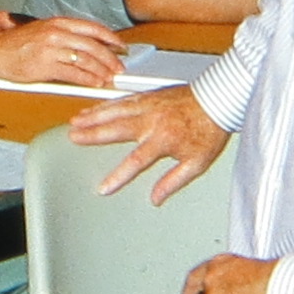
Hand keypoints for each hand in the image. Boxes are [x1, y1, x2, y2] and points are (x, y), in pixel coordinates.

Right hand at [0, 14, 125, 88]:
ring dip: (101, 71)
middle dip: (110, 58)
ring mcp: (51, 49)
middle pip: (93, 45)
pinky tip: (94, 83)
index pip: (92, 28)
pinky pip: (73, 74)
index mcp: (57, 23)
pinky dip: (87, 80)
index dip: (110, 38)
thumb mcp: (43, 32)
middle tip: (119, 67)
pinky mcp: (45, 66)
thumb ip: (64, 37)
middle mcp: (56, 33)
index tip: (121, 46)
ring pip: (85, 60)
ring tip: (109, 78)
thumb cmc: (15, 45)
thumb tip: (86, 46)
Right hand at [69, 82, 227, 203]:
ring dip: (94, 116)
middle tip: (74, 136)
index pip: (135, 162)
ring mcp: (149, 106)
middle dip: (93, 134)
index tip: (104, 188)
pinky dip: (107, 104)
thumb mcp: (197, 163)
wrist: (219, 99)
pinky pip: (123, 99)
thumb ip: (174, 181)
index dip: (118, 176)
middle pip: (116, 129)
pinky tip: (96, 108)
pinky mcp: (150, 96)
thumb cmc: (209, 129)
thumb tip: (156, 198)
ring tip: (76, 121)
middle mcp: (152, 121)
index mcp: (163, 140)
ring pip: (116, 110)